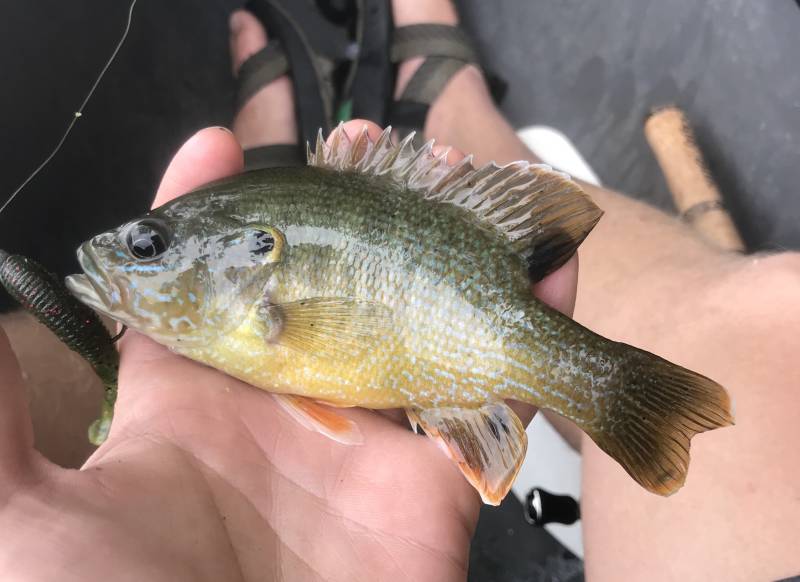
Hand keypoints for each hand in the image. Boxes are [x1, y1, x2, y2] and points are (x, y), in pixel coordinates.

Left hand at [0, 121, 577, 580]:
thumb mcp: (24, 521)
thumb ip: (2, 417)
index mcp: (193, 404)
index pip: (199, 284)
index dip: (208, 209)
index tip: (225, 145)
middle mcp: (285, 410)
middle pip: (324, 280)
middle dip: (349, 204)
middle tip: (369, 140)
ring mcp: (368, 441)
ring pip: (416, 318)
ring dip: (443, 245)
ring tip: (457, 175)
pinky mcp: (438, 481)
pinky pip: (497, 392)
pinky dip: (531, 327)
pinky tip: (547, 266)